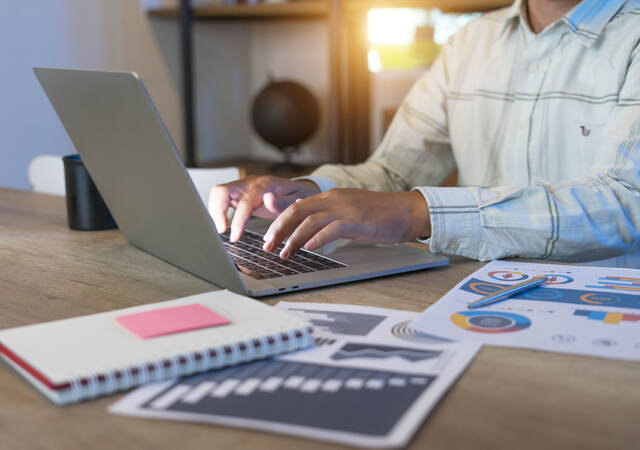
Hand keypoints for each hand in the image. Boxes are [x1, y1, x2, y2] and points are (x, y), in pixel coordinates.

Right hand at [208, 175, 319, 240]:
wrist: (297, 189)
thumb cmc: (297, 197)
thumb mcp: (297, 201)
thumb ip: (282, 202)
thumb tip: (268, 199)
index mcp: (264, 185)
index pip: (245, 202)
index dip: (237, 221)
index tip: (234, 237)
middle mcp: (250, 183)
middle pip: (222, 191)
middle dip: (217, 212)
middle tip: (221, 231)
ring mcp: (242, 186)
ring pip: (218, 193)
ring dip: (215, 211)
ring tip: (221, 228)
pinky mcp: (238, 192)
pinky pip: (220, 197)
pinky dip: (217, 209)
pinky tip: (222, 223)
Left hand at [262, 189, 430, 258]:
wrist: (406, 211)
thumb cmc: (379, 215)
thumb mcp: (349, 212)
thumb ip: (329, 218)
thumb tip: (309, 230)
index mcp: (331, 197)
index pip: (297, 206)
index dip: (279, 221)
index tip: (269, 236)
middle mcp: (334, 199)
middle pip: (297, 211)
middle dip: (278, 229)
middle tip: (268, 246)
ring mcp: (346, 209)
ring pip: (310, 221)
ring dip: (294, 238)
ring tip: (285, 253)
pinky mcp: (358, 221)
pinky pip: (332, 228)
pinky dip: (318, 239)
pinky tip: (310, 249)